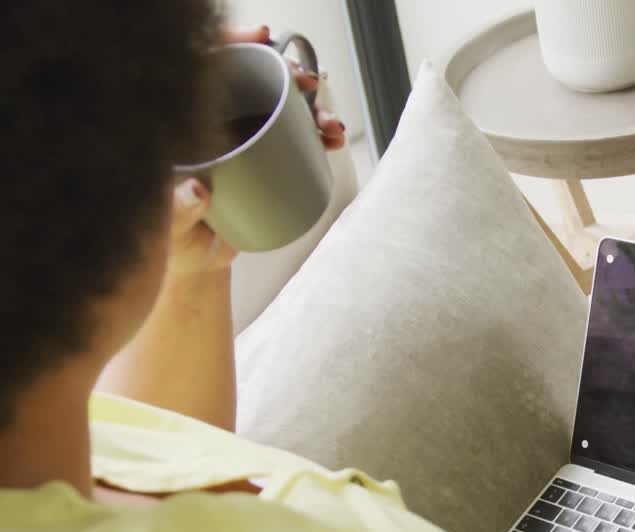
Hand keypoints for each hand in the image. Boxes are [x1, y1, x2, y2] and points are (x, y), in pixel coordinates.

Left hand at [167, 27, 349, 276]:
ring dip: (309, 105)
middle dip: (282, 70)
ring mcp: (239, 131)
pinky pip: (294, 131)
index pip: (200, 64)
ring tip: (328, 125)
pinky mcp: (265, 151)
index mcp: (179, 121)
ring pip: (277, 102)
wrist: (200, 259)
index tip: (258, 38)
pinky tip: (330, 136)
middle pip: (248, 74)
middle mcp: (209, 116)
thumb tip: (197, 191)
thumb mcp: (172, 231)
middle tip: (305, 80)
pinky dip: (316, 129)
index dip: (229, 42)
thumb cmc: (176, 241)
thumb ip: (176, 214)